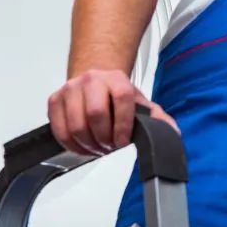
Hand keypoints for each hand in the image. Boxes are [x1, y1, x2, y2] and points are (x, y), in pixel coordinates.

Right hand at [47, 69, 178, 155]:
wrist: (94, 81)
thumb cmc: (116, 95)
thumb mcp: (139, 103)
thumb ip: (156, 117)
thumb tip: (172, 132)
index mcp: (116, 78)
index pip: (121, 98)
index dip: (123, 124)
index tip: (123, 140)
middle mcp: (92, 80)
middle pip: (95, 113)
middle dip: (104, 137)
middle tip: (109, 147)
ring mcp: (71, 89)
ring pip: (76, 124)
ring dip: (87, 144)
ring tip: (97, 148)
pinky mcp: (54, 100)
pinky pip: (59, 129)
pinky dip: (70, 144)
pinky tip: (82, 147)